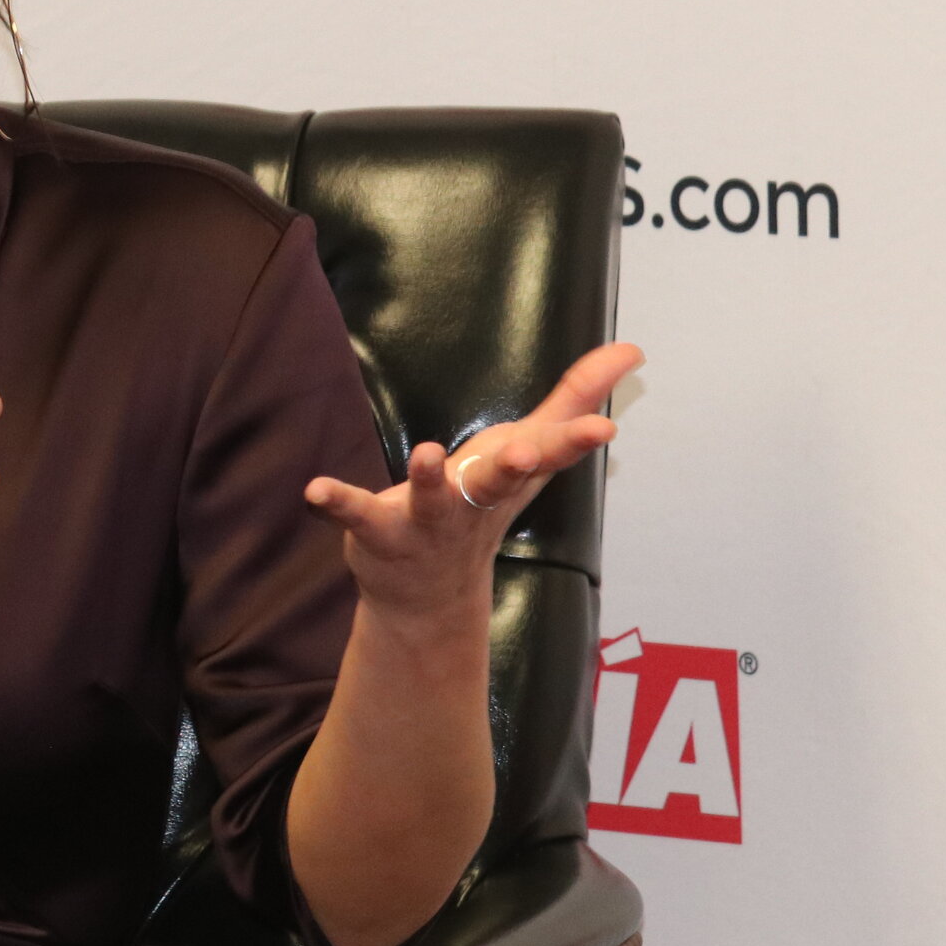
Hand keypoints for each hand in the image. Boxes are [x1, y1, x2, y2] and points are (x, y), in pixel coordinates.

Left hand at [302, 342, 643, 622]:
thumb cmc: (484, 503)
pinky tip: (315, 490)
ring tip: (427, 452)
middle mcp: (475, 501)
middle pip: (499, 483)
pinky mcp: (379, 531)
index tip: (605, 427)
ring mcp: (428, 522)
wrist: (431, 596)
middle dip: (513, 467)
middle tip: (523, 451)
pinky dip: (337, 503)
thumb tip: (631, 349)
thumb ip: (575, 397)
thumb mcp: (531, 449)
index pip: (550, 454)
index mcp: (509, 476)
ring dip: (430, 481)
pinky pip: (357, 515)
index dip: (576, 440)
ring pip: (433, 502)